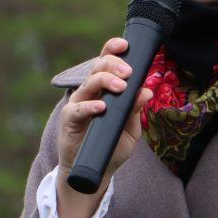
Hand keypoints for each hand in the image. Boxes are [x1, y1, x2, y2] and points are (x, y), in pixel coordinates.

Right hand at [53, 35, 154, 217]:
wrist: (95, 172)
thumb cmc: (112, 147)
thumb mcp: (130, 130)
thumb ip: (136, 110)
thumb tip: (147, 90)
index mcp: (104, 89)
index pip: (106, 63)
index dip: (113, 50)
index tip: (126, 45)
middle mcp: (90, 92)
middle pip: (97, 67)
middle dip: (114, 65)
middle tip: (129, 73)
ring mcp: (78, 104)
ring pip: (88, 83)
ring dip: (105, 81)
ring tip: (121, 87)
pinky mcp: (70, 121)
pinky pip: (78, 109)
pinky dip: (90, 106)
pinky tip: (102, 107)